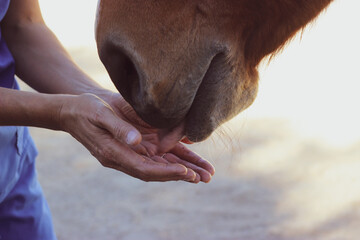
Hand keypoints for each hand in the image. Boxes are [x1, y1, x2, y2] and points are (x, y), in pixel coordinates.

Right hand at [59, 93, 214, 182]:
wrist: (77, 108)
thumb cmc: (86, 110)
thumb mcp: (99, 114)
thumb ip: (118, 128)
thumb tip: (135, 141)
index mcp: (115, 154)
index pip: (144, 168)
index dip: (165, 172)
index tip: (185, 172)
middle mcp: (126, 156)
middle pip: (158, 170)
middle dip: (182, 174)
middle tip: (205, 178)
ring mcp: (132, 151)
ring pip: (162, 163)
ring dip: (184, 168)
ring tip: (206, 173)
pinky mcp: (137, 142)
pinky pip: (159, 152)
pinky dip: (176, 156)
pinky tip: (192, 157)